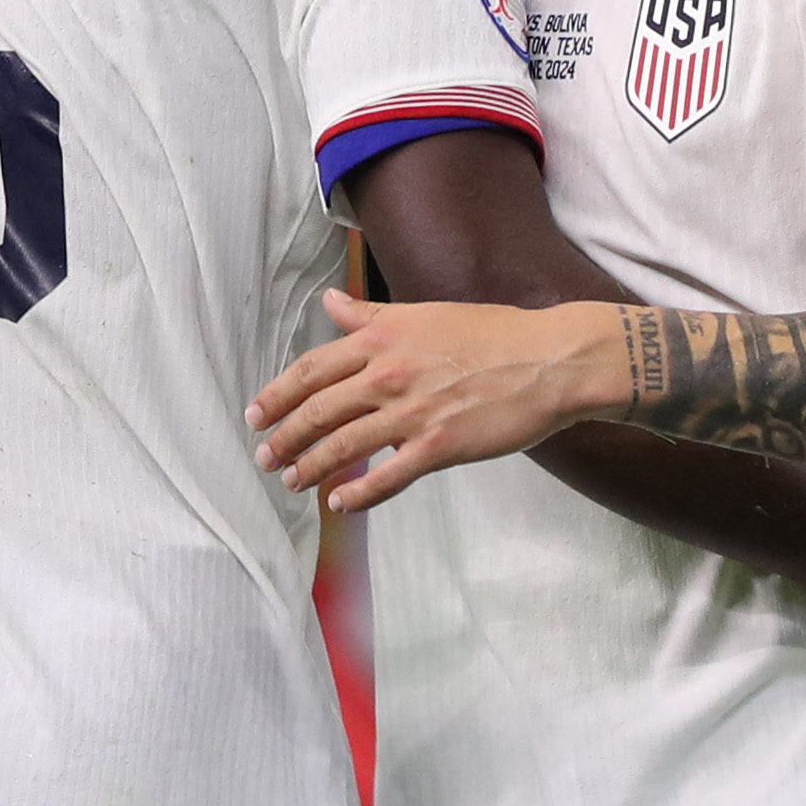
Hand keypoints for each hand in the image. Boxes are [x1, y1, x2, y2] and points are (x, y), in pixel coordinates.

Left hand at [249, 291, 628, 510]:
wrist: (547, 360)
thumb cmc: (492, 333)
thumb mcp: (423, 313)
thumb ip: (370, 314)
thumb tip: (330, 302)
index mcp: (382, 338)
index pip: (311, 370)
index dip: (277, 395)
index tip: (257, 414)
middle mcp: (387, 374)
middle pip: (317, 412)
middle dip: (283, 438)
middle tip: (264, 457)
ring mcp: (412, 412)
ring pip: (342, 447)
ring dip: (309, 467)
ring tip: (292, 481)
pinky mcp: (438, 446)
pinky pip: (386, 477)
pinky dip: (357, 494)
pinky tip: (340, 503)